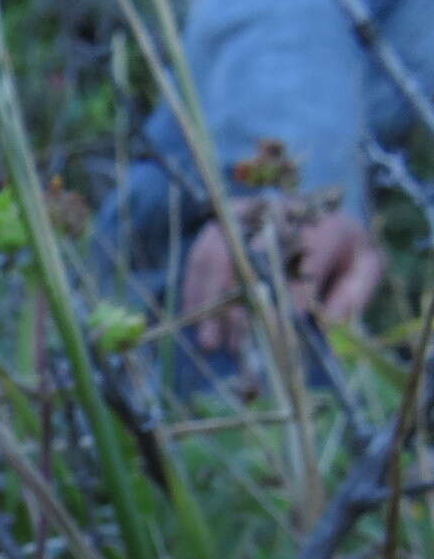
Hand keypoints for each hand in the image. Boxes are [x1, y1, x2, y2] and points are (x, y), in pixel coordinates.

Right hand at [182, 208, 383, 353]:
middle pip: (253, 258)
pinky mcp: (222, 222)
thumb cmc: (342, 251)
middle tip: (233, 348)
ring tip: (209, 342)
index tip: (280, 335)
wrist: (323, 210)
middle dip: (241, 307)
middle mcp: (282, 212)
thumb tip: (325, 324)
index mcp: (327, 225)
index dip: (292, 298)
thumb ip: (354, 294)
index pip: (306, 262)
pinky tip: (194, 319)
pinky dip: (194, 289)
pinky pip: (200, 254)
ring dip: (210, 302)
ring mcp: (247, 214)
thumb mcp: (364, 268)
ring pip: (219, 255)